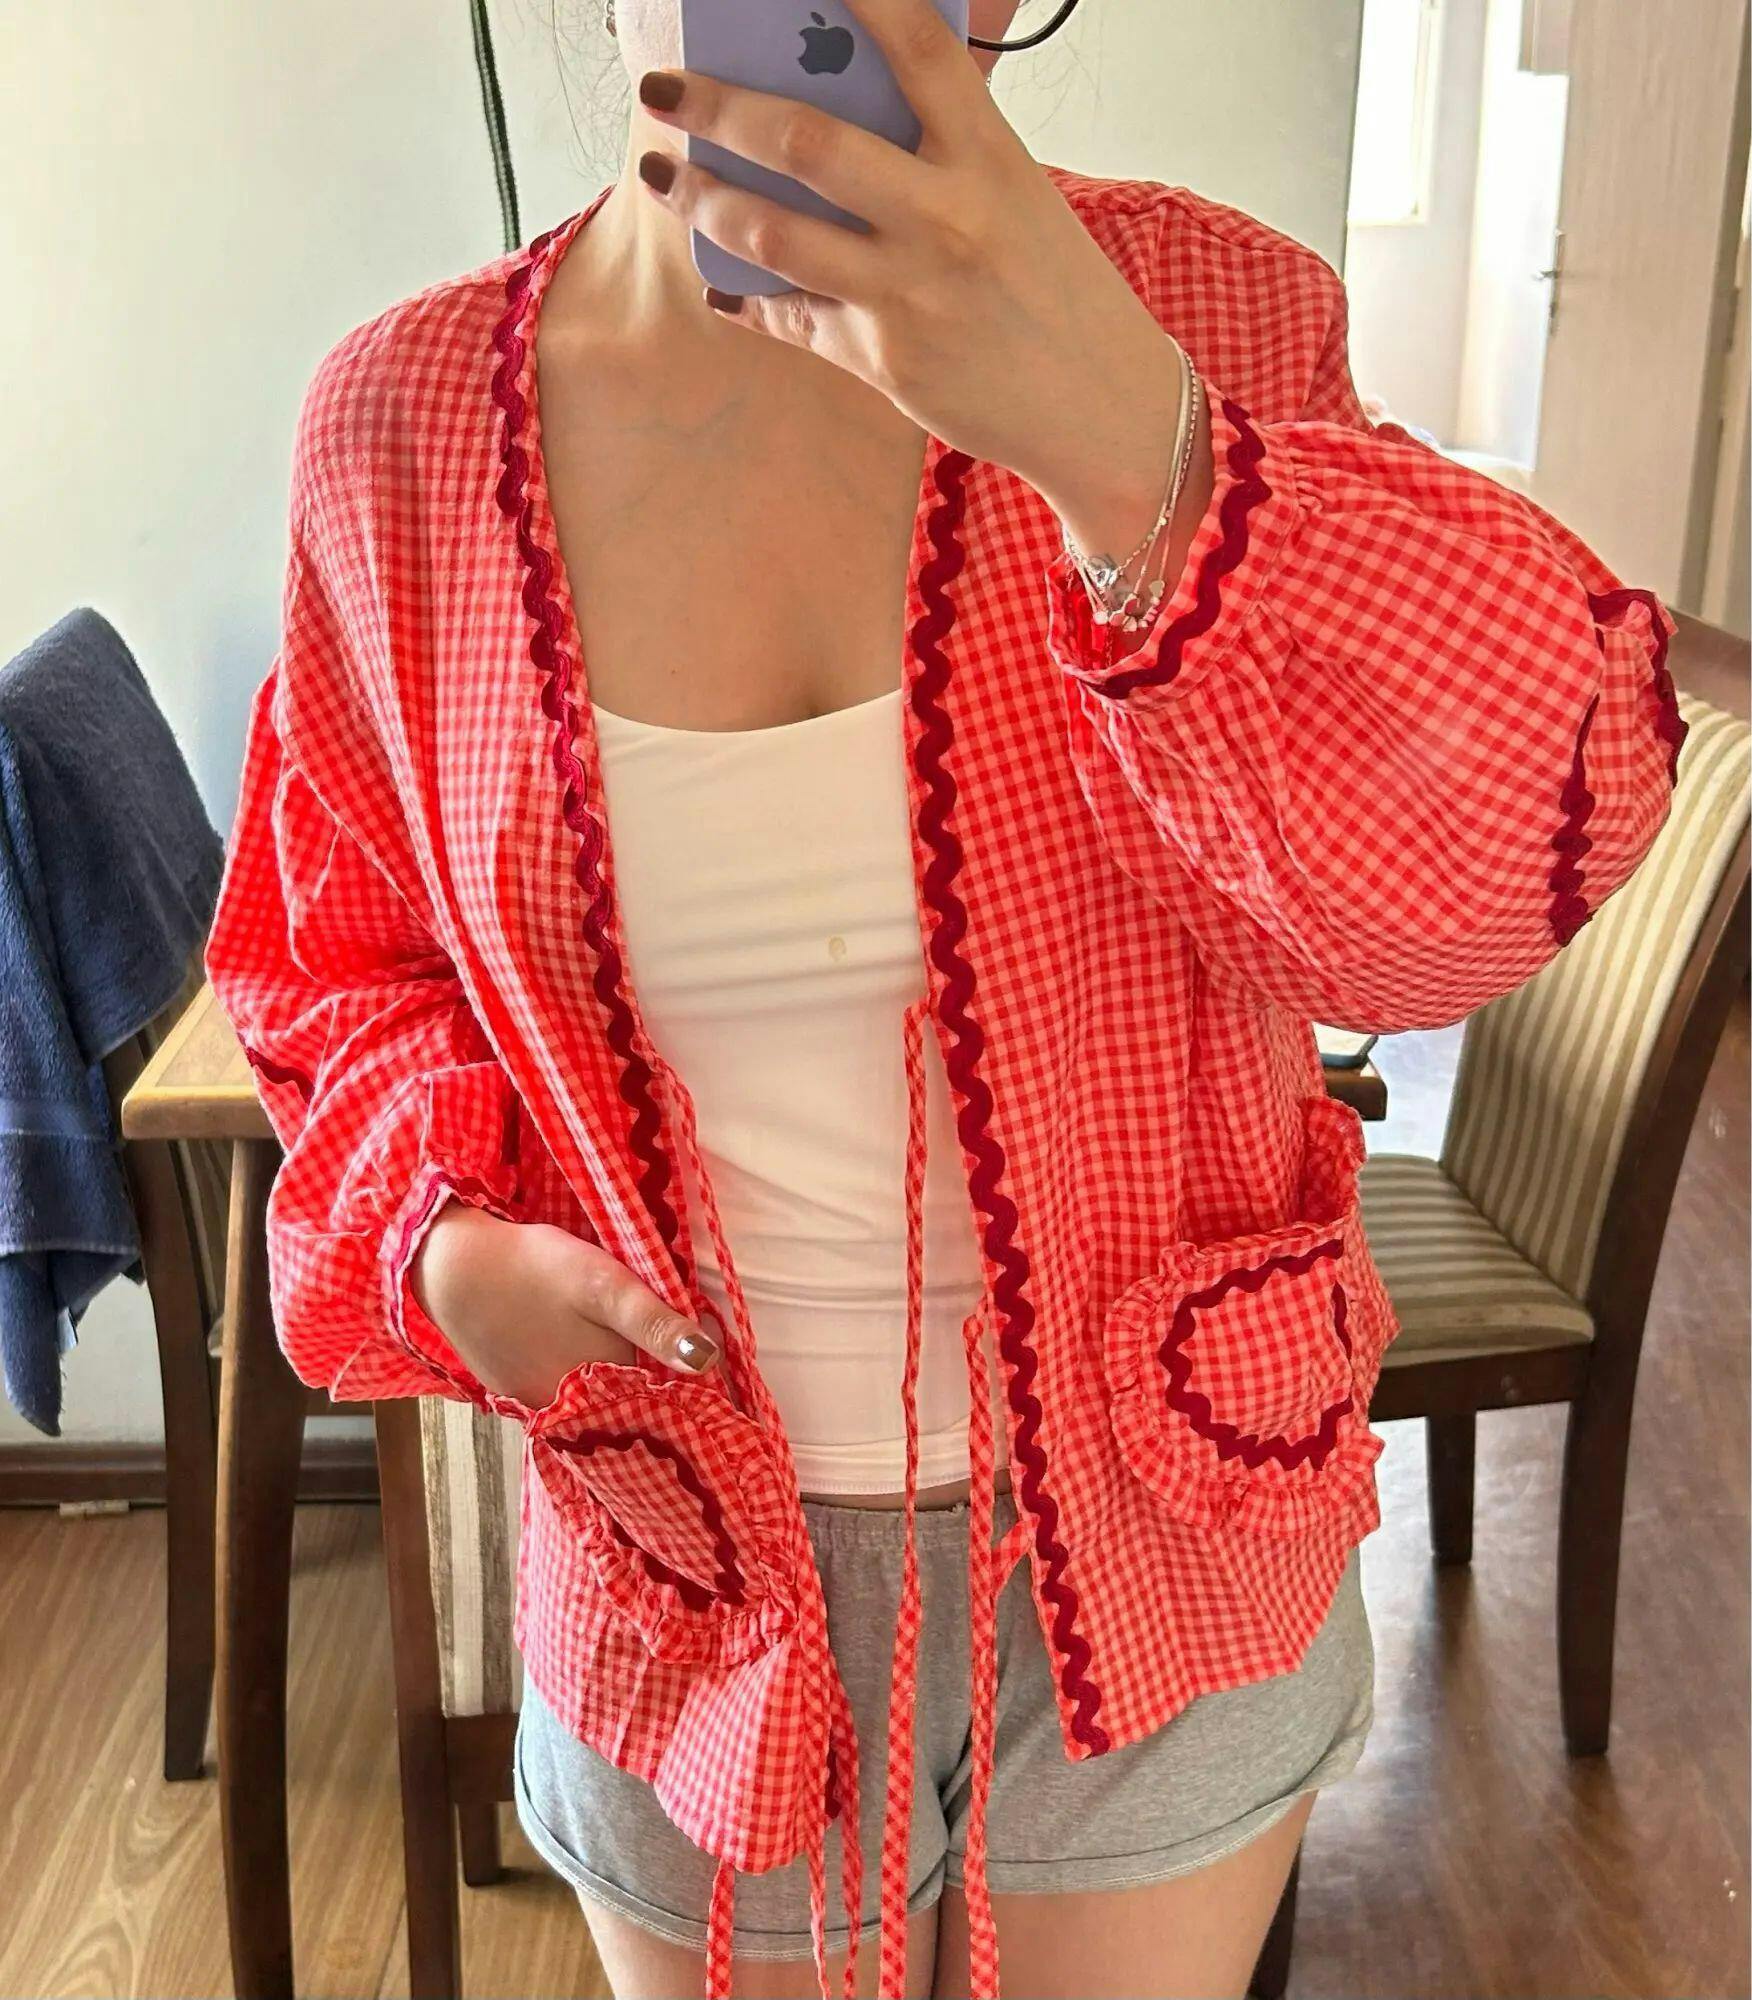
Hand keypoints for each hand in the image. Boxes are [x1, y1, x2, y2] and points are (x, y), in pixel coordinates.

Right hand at [410, 1203, 719, 1411]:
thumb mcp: (605, 1285)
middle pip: (620, 1404)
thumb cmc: (534, 1269)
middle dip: (642, 1385)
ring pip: (587, 1400)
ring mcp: (531, 1405)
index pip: (655, 1401)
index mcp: (596, 1393)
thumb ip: (654, 1325)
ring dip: (605, 1382)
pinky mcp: (508, 1391)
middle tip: (651, 1348)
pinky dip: (571, 1376)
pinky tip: (572, 1347)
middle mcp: (564, 1414)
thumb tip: (708, 1362)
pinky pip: (555, 1393)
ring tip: (613, 1347)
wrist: (453, 1266)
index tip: (695, 1368)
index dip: (676, 1382)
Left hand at [632, 0, 1202, 557]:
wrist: (1100, 405)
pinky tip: (720, 282)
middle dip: (716, 109)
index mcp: (989, 157)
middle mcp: (946, 218)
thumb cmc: (1053, 289)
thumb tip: (850, 90)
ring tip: (667, 177)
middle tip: (663, 93)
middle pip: (806, 142)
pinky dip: (746, 296)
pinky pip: (790, 314)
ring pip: (774, 233)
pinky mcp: (882, 360)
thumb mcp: (1017, 195)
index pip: (918, 46)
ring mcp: (908, 293)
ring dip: (703, 201)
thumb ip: (945, 142)